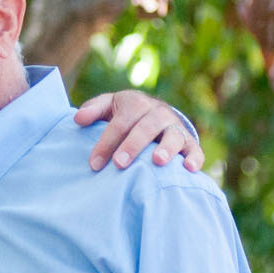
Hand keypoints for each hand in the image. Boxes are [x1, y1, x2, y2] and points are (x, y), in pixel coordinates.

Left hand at [76, 90, 205, 172]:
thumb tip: (78, 120)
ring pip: (173, 136)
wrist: (157, 114)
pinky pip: (195, 150)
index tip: (94, 164)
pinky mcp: (190, 142)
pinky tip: (188, 169)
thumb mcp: (109, 106)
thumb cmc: (125, 114)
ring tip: (157, 162)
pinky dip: (194, 158)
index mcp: (136, 103)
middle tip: (119, 164)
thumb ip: (93, 110)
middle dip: (133, 145)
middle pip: (146, 127)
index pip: (120, 122)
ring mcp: (175, 128)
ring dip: (166, 148)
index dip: (106, 143)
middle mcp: (158, 113)